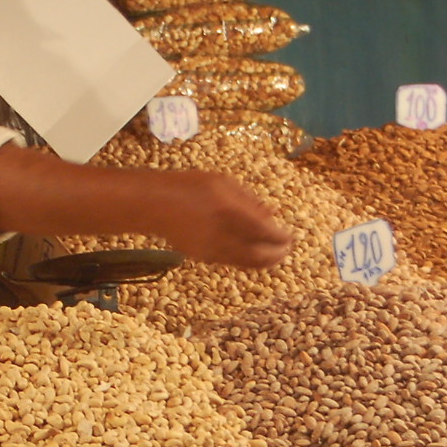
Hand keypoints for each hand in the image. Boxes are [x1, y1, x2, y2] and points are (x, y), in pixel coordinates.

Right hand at [147, 171, 293, 268]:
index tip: (291, 237)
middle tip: (287, 250)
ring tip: (274, 256)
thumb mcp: (223, 183)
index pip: (266, 232)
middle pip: (259, 255)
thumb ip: (249, 200)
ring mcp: (212, 248)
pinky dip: (246, 260)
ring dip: (264, 261)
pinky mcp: (203, 257)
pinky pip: (232, 262)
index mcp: (230, 210)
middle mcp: (223, 233)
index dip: (282, 238)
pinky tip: (251, 253)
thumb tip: (273, 213)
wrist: (155, 204)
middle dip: (277, 255)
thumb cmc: (191, 186)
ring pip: (246, 263)